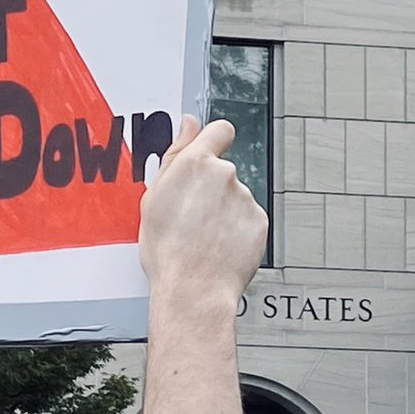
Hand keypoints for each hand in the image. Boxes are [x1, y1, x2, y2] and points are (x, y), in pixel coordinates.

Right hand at [138, 115, 267, 307]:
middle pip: (222, 171)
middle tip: (191, 216)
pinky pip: (246, 219)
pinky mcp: (259, 222)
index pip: (218, 130)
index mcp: (195, 164)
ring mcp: (245, 199)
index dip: (213, 139)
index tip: (208, 150)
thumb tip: (188, 124)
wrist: (193, 289)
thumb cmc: (168, 250)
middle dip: (210, 188)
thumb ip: (175, 153)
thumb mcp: (154, 197)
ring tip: (203, 237)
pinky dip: (236, 229)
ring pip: (234, 197)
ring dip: (223, 211)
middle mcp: (225, 175)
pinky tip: (219, 246)